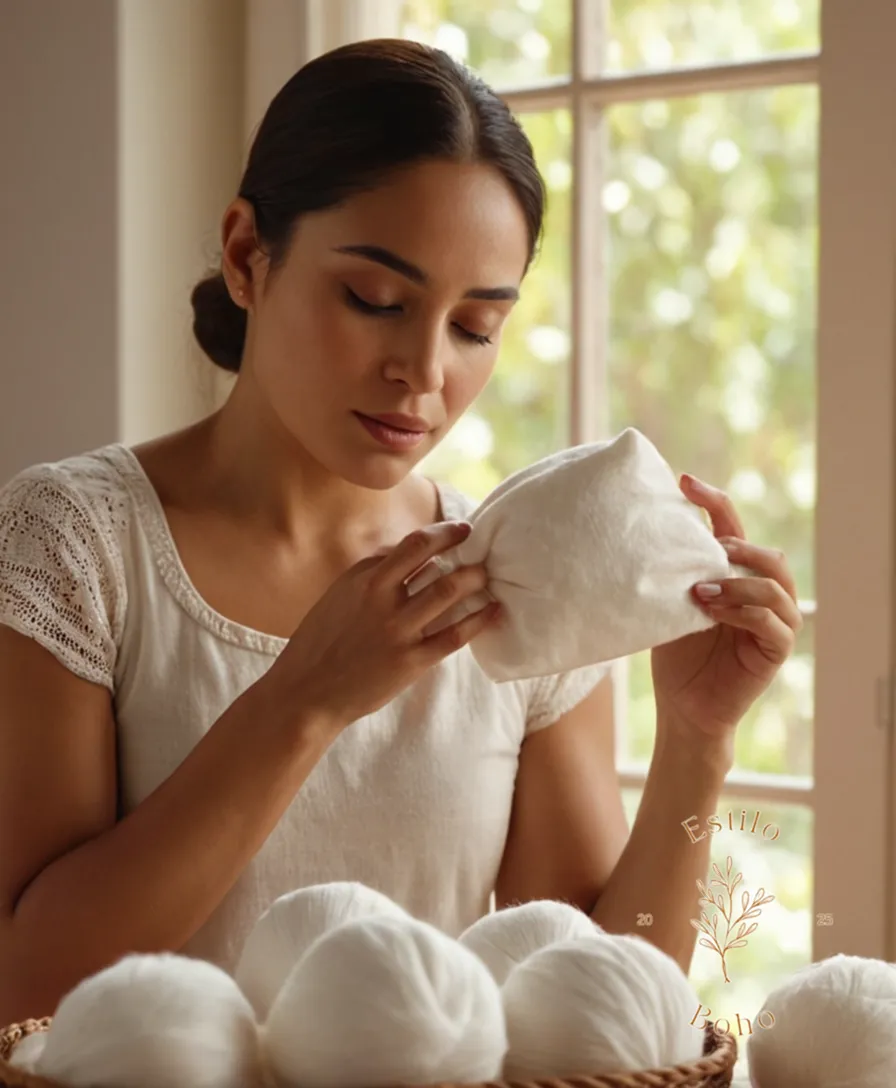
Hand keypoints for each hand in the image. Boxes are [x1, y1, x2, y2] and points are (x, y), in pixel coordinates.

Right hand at [265, 521, 499, 731]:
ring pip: (449, 593)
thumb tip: (405, 552)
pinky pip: (454, 635)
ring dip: (475, 580)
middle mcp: (382, 600)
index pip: (414, 544)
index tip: (461, 529)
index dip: (444, 533)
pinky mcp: (411, 662)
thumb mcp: (339, 594)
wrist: (306, 692)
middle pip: (437, 564)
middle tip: (485, 550)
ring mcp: (398, 631)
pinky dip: (479, 620)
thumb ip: (371, 571)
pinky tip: (495, 610)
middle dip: (467, 553)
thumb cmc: (321, 641)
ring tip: (489, 576)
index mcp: (364, 579)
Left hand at [650, 474, 802, 744]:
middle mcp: (763, 594)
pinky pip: (771, 622)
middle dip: (737, 545)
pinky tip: (713, 612)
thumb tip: (644, 533)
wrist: (683, 706)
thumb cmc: (675, 655)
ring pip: (774, 585)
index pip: (732, 528)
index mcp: (736, 576)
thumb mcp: (670, 605)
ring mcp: (776, 622)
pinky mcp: (776, 650)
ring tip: (701, 591)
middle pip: (766, 553)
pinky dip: (744, 612)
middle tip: (706, 550)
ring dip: (737, 582)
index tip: (684, 481)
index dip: (713, 501)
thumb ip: (672, 575)